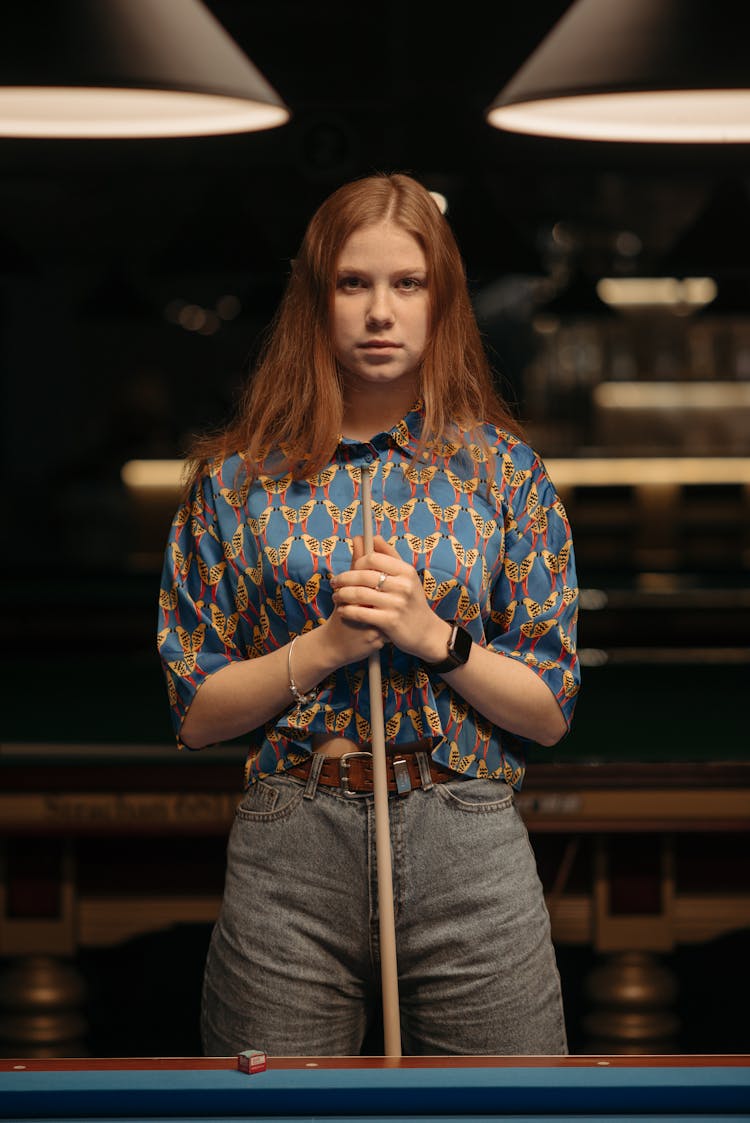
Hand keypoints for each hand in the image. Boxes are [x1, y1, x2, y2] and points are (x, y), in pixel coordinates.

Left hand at [330, 535, 450, 661]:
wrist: (426, 632)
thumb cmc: (411, 601)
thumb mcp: (406, 577)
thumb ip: (390, 556)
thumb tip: (373, 537)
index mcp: (406, 571)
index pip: (373, 558)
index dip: (357, 562)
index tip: (350, 568)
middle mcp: (403, 585)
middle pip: (362, 575)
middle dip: (343, 579)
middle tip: (334, 583)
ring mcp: (396, 604)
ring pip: (358, 594)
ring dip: (341, 595)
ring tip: (336, 597)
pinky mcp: (389, 621)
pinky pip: (360, 612)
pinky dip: (347, 611)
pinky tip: (343, 611)